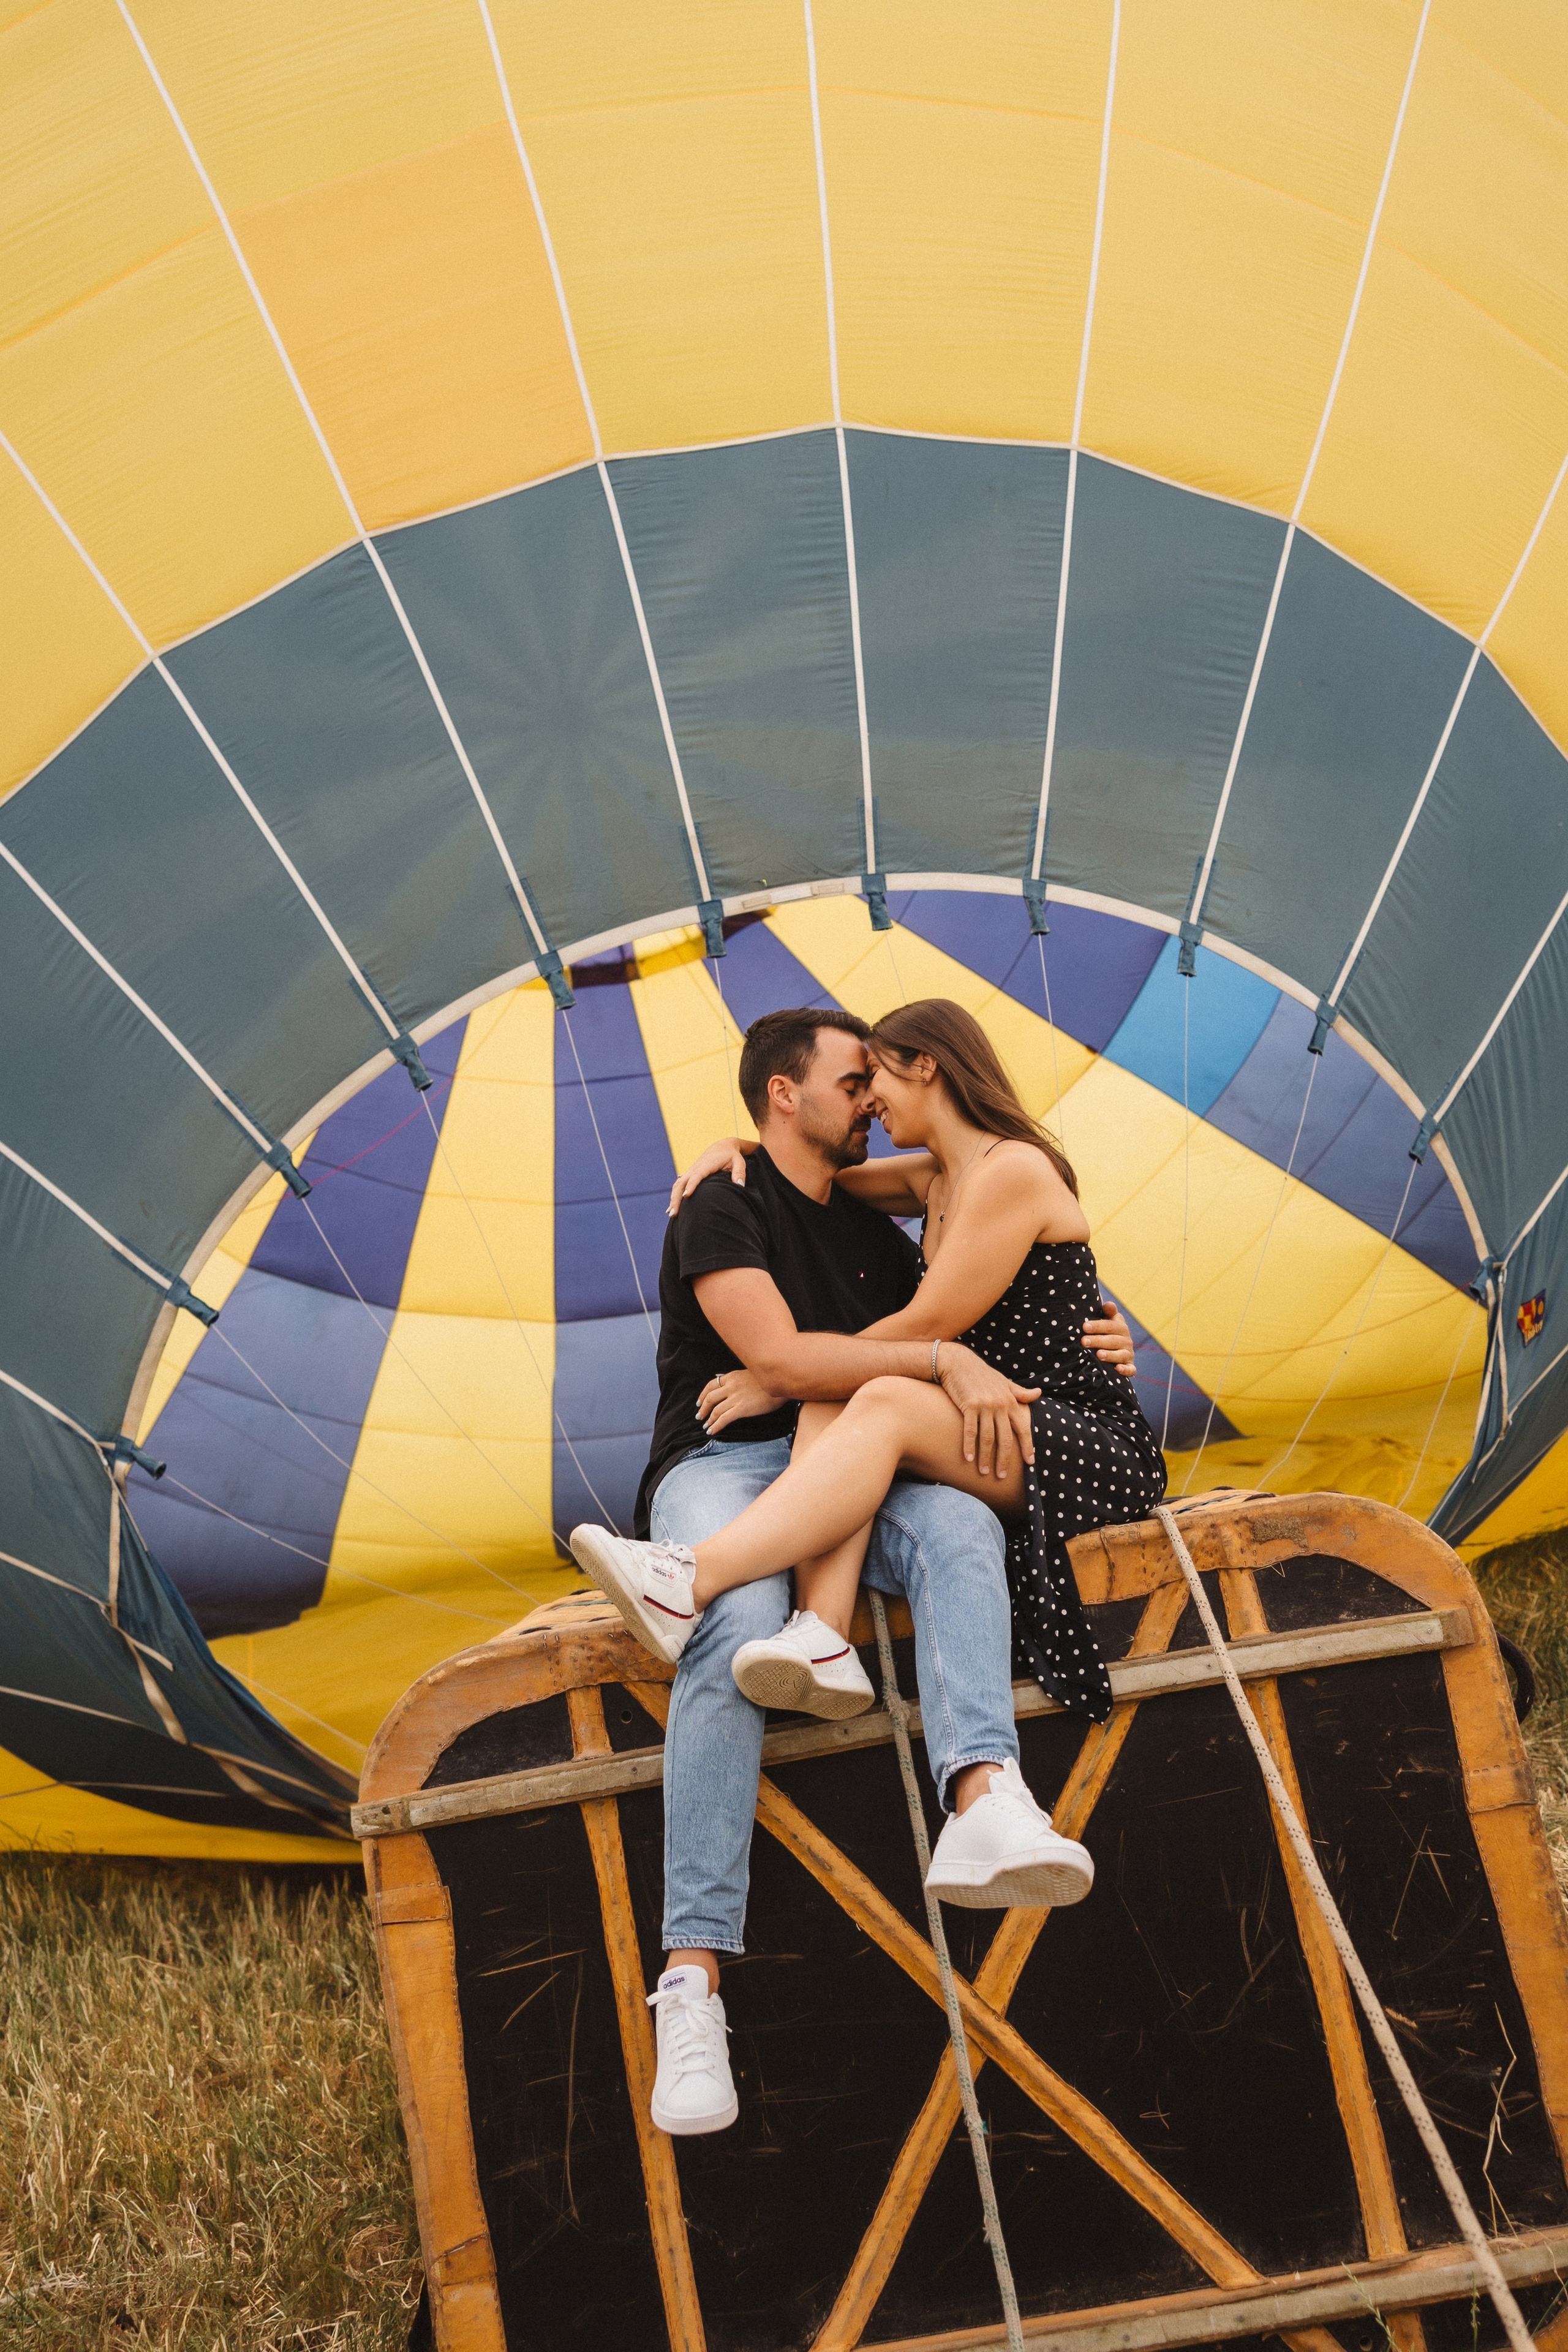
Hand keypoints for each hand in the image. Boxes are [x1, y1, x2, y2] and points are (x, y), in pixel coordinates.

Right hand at [668, 1137, 748, 1216]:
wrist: (722, 1146)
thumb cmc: (732, 1155)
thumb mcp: (739, 1162)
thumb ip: (739, 1173)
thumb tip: (740, 1185)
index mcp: (707, 1164)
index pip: (697, 1175)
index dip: (691, 1185)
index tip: (686, 1196)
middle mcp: (696, 1167)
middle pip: (682, 1182)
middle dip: (676, 1197)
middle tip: (674, 1213)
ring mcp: (691, 1171)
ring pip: (678, 1184)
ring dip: (673, 1198)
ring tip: (671, 1214)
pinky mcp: (690, 1174)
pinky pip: (679, 1185)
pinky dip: (674, 1195)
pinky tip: (673, 1207)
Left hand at [696, 1366, 785, 1434]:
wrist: (782, 1383)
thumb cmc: (770, 1381)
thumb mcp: (751, 1374)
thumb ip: (739, 1380)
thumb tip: (730, 1386)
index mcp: (732, 1376)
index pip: (711, 1384)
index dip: (703, 1395)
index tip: (700, 1402)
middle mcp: (731, 1386)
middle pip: (710, 1398)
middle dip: (703, 1408)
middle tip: (700, 1416)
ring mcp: (735, 1397)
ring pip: (715, 1410)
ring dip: (709, 1419)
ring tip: (706, 1426)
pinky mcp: (741, 1408)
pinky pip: (723, 1419)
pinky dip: (715, 1426)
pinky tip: (712, 1431)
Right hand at [934, 1343, 1039, 1477]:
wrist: (959, 1362)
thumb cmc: (982, 1374)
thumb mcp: (1004, 1382)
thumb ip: (1020, 1392)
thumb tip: (1039, 1394)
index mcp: (1011, 1401)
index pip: (1023, 1428)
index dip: (1028, 1446)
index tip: (1030, 1463)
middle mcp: (1000, 1404)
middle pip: (1005, 1439)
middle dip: (1004, 1459)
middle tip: (1002, 1476)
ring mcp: (985, 1405)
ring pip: (987, 1438)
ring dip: (985, 1457)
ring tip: (984, 1472)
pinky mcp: (969, 1405)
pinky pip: (970, 1430)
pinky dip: (969, 1446)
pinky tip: (968, 1458)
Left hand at [1082, 1299, 1135, 1376]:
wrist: (1116, 1349)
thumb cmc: (1105, 1331)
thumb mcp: (1106, 1319)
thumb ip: (1105, 1311)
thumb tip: (1104, 1300)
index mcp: (1119, 1326)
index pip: (1109, 1325)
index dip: (1097, 1325)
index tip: (1084, 1326)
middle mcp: (1126, 1339)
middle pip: (1113, 1340)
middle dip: (1098, 1341)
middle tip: (1084, 1342)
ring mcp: (1128, 1353)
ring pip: (1121, 1354)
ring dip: (1111, 1355)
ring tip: (1099, 1355)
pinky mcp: (1130, 1366)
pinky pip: (1131, 1369)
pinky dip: (1126, 1370)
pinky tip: (1117, 1369)